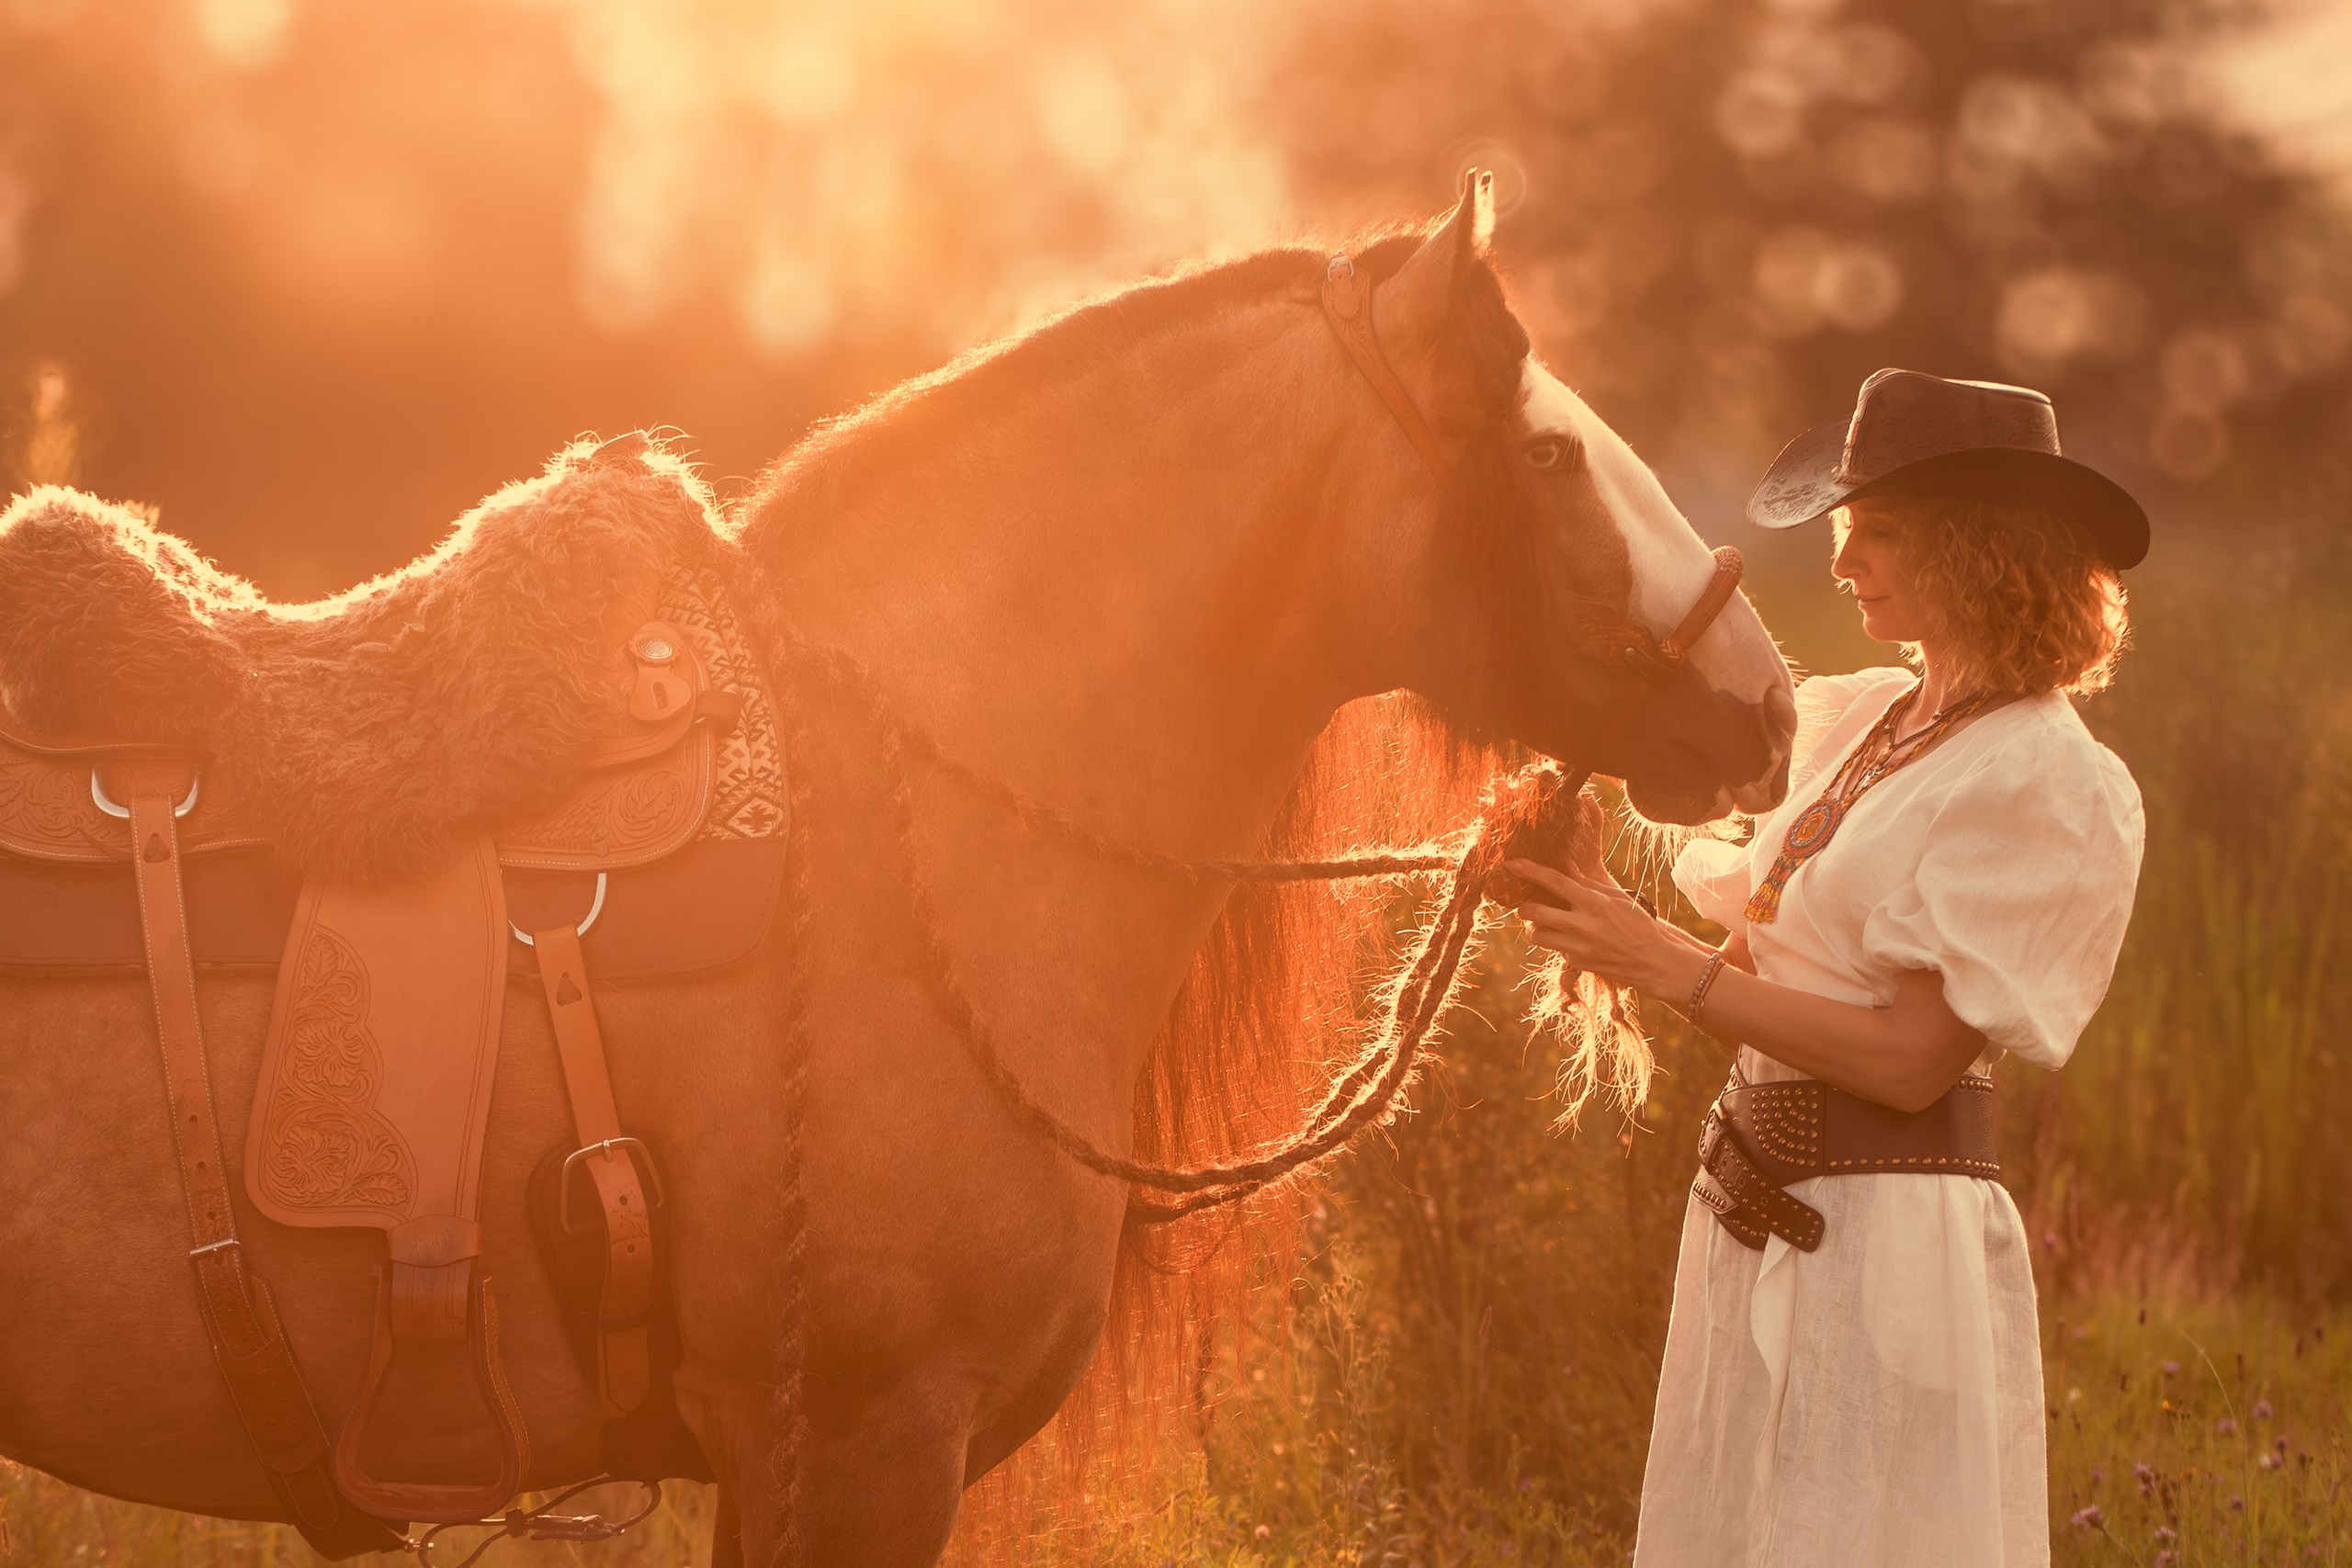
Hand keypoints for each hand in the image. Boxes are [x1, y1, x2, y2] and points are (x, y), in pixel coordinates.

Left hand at [1505, 856, 1705, 997]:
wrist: (1654, 962)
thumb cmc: (1638, 924)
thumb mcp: (1617, 898)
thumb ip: (1587, 883)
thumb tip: (1565, 866)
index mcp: (1595, 903)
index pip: (1554, 882)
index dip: (1529, 871)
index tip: (1510, 864)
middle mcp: (1583, 925)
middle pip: (1534, 911)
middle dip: (1524, 905)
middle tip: (1528, 902)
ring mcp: (1578, 947)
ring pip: (1537, 934)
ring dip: (1534, 926)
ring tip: (1543, 921)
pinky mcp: (1577, 963)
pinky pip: (1554, 948)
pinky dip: (1556, 941)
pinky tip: (1569, 937)